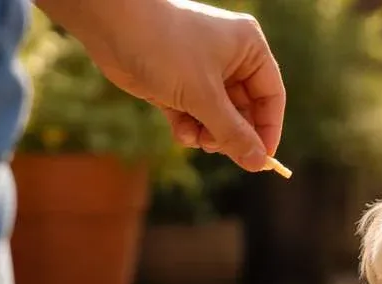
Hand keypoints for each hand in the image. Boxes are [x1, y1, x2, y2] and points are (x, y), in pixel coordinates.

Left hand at [36, 0, 284, 170]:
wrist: (110, 23)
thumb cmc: (164, 47)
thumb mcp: (204, 95)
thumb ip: (233, 133)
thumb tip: (258, 163)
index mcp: (248, 49)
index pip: (271, 96)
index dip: (268, 129)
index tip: (260, 158)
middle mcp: (230, 58)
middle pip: (245, 110)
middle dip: (232, 133)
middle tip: (220, 150)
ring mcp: (202, 71)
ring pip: (218, 116)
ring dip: (209, 134)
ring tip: (196, 140)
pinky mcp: (177, 83)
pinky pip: (195, 114)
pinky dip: (190, 128)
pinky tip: (180, 134)